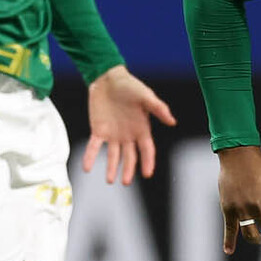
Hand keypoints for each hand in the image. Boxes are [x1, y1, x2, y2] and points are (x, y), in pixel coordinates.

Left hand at [83, 65, 174, 184]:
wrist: (108, 78)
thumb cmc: (130, 86)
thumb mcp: (146, 96)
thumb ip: (158, 108)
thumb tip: (172, 121)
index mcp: (142, 129)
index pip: (147, 150)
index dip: (147, 162)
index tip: (147, 174)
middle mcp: (128, 135)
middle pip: (130, 157)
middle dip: (128, 170)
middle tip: (125, 182)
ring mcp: (113, 135)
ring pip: (113, 156)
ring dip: (112, 168)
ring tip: (110, 181)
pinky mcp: (99, 130)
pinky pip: (94, 147)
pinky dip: (90, 157)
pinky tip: (87, 168)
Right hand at [217, 145, 260, 254]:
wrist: (238, 155)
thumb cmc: (259, 165)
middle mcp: (257, 207)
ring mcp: (242, 210)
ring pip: (251, 235)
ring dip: (256, 238)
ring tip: (257, 238)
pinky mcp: (228, 210)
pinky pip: (229, 230)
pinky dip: (228, 242)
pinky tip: (229, 251)